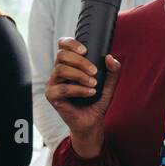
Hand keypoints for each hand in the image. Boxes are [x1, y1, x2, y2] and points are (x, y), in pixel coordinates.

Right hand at [45, 37, 120, 152]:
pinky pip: (63, 88)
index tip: (86, 51)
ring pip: (60, 69)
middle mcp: (58, 71)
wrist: (92, 122)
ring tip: (93, 83)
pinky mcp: (52, 96)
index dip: (72, 43)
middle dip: (80, 61)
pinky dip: (79, 89)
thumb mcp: (109, 84)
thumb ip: (112, 70)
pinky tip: (90, 93)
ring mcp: (53, 83)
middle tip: (95, 72)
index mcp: (69, 64)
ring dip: (80, 75)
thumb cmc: (96, 101)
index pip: (63, 45)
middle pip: (61, 54)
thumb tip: (110, 57)